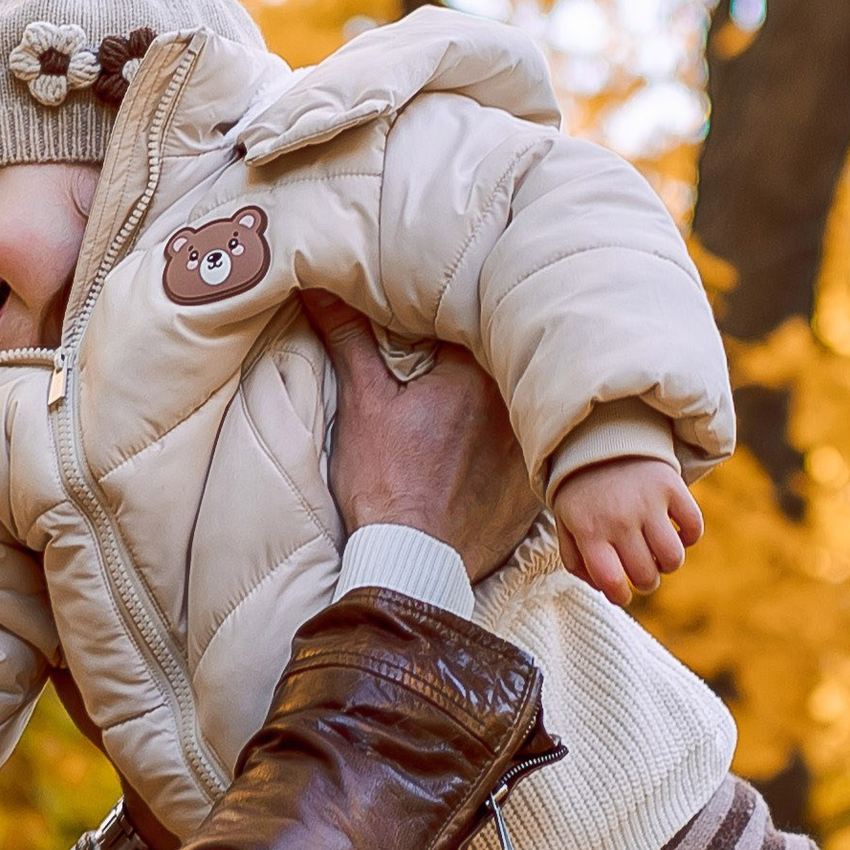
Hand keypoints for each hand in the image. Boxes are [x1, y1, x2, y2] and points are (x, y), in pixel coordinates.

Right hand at [301, 293, 541, 581]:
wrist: (411, 561)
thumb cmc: (385, 481)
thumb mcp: (362, 401)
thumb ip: (348, 337)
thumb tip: (318, 288)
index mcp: (478, 373)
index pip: (473, 321)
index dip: (449, 314)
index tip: (428, 314)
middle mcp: (516, 404)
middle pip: (498, 362)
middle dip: (473, 357)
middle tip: (442, 364)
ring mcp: (529, 449)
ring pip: (515, 405)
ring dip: (492, 402)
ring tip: (459, 410)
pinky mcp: (531, 488)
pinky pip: (524, 451)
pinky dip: (503, 447)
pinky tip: (475, 455)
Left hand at [551, 457, 704, 604]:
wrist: (598, 440)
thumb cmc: (582, 494)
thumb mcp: (566, 525)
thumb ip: (576, 562)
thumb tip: (605, 589)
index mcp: (589, 531)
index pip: (611, 582)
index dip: (620, 597)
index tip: (622, 594)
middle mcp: (618, 518)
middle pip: (646, 576)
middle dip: (646, 582)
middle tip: (641, 570)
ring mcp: (647, 501)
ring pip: (673, 559)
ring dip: (668, 564)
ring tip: (657, 552)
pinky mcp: (671, 485)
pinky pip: (694, 528)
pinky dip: (690, 537)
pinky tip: (675, 531)